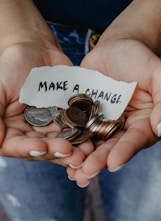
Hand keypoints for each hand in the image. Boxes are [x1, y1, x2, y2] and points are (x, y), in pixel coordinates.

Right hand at [0, 41, 93, 165]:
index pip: (16, 146)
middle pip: (42, 149)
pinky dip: (83, 135)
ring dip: (74, 149)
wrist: (36, 49)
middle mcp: (30, 132)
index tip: (42, 148)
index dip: (28, 149)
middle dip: (56, 152)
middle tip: (71, 154)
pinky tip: (92, 139)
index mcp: (10, 129)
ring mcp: (50, 126)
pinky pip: (75, 129)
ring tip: (86, 151)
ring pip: (60, 142)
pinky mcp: (67, 118)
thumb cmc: (11, 66)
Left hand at [66, 38, 160, 186]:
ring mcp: (102, 122)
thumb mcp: (157, 74)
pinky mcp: (85, 115)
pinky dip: (70, 141)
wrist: (115, 47)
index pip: (135, 139)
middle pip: (112, 147)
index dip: (125, 151)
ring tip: (72, 172)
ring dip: (83, 158)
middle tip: (86, 173)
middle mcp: (123, 127)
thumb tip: (160, 128)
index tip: (113, 163)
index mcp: (143, 121)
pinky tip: (60, 152)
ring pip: (93, 143)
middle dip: (99, 161)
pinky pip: (77, 129)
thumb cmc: (139, 58)